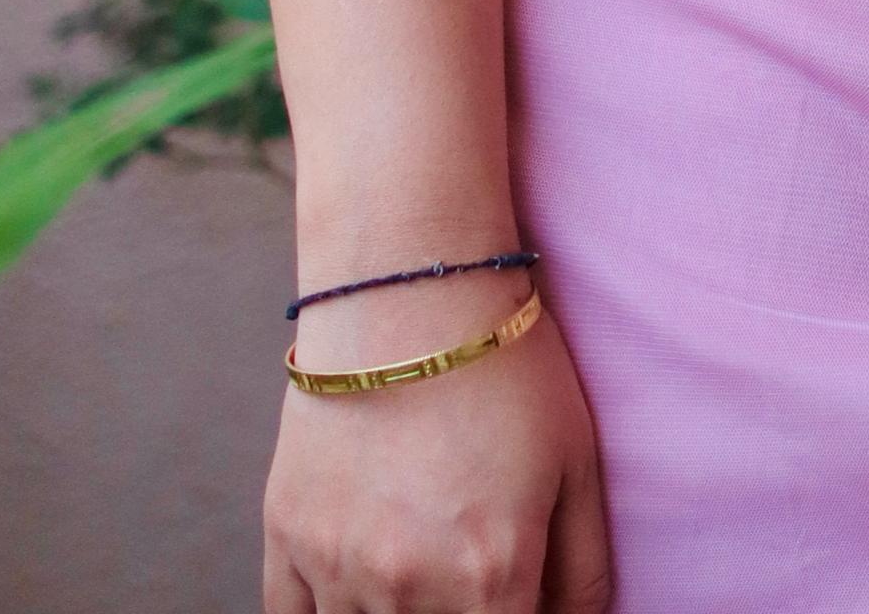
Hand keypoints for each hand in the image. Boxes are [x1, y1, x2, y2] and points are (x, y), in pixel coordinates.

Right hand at [263, 295, 611, 612]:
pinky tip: (354, 585)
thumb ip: (582, 570)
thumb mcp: (576, 461)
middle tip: (461, 561)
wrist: (410, 285)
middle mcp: (411, 589)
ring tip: (416, 565)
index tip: (510, 595)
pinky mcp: (286, 536)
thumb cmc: (506, 366)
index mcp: (492, 578)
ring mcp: (339, 568)